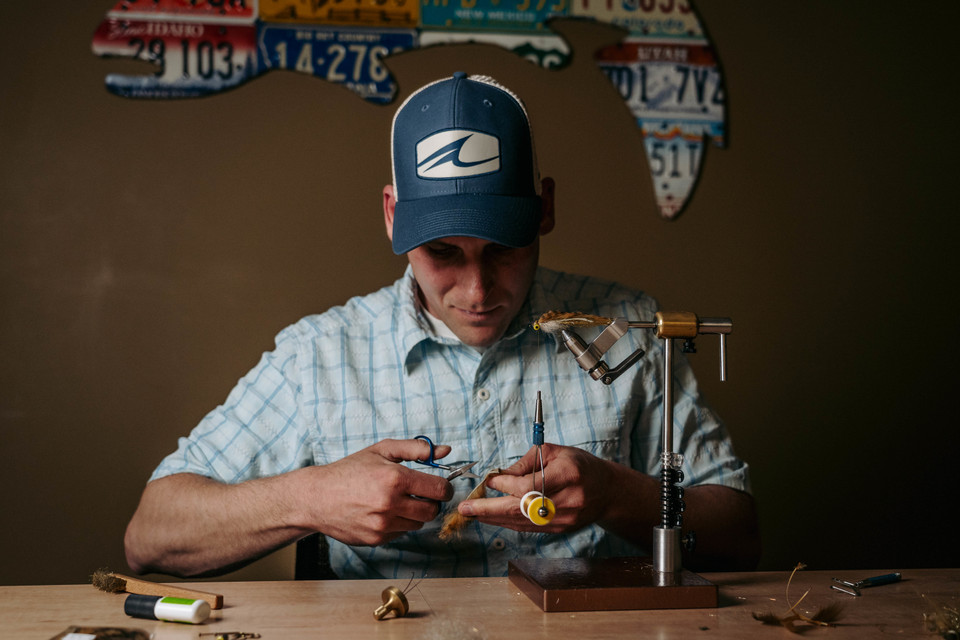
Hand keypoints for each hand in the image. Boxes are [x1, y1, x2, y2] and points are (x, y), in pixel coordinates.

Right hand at [305, 438, 454, 545]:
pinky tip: (382, 512)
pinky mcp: (376, 539)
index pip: (439, 489)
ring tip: (396, 501)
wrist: (317, 497)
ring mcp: (383, 524)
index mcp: (395, 478)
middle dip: (431, 502)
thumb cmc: (350, 470)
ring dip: (414, 514)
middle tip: (419, 494)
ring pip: (418, 524)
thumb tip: (445, 450)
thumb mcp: (382, 450)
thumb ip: (416, 448)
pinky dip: (398, 523)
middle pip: (432, 511)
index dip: (445, 487)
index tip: (440, 485)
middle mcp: (390, 504)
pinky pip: (401, 533)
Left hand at [458, 444, 621, 533]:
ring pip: (523, 522)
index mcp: (568, 475)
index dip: (505, 486)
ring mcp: (565, 519)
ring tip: (472, 514)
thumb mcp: (556, 452)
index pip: (529, 486)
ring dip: (494, 518)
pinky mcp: (560, 530)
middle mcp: (568, 500)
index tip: (489, 481)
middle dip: (489, 510)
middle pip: (522, 509)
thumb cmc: (580, 466)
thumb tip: (500, 475)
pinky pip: (529, 528)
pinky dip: (509, 523)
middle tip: (466, 509)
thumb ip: (527, 462)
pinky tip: (492, 518)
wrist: (608, 491)